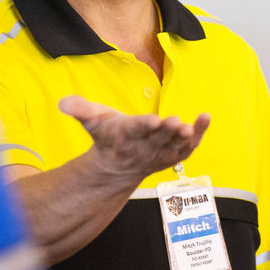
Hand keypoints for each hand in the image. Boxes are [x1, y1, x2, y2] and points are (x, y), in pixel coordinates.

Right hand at [59, 95, 209, 180]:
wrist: (118, 167)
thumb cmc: (107, 136)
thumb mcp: (92, 121)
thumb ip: (80, 110)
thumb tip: (63, 103)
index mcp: (123, 136)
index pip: (134, 130)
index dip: (144, 126)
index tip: (154, 120)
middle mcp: (143, 148)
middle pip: (157, 140)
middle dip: (166, 132)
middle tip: (176, 122)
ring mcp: (160, 153)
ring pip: (174, 146)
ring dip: (185, 137)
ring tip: (193, 125)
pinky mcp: (173, 154)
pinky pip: (188, 147)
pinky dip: (198, 135)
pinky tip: (205, 118)